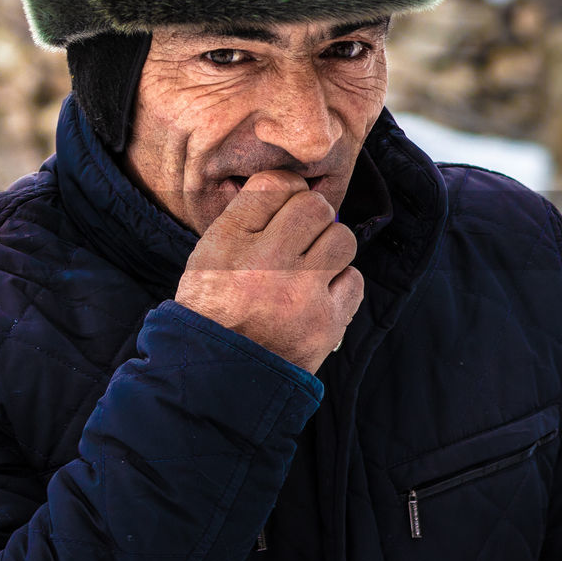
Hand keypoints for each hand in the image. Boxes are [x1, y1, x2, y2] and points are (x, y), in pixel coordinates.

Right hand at [175, 170, 363, 373]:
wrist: (219, 376)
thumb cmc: (213, 309)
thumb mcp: (207, 256)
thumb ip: (243, 219)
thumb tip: (290, 188)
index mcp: (229, 242)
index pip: (274, 184)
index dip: (284, 191)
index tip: (282, 206)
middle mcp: (265, 262)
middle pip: (315, 206)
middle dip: (311, 217)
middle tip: (299, 237)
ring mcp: (299, 293)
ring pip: (342, 239)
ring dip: (330, 248)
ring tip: (310, 267)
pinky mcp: (326, 322)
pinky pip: (354, 280)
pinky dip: (339, 285)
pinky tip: (317, 296)